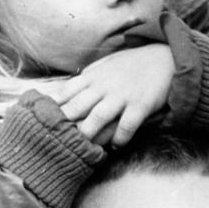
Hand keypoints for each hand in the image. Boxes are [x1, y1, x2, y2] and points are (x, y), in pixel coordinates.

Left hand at [49, 44, 174, 146]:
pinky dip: (119, 139)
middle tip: (55, 140)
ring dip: (88, 135)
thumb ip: (86, 78)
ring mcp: (122, 96)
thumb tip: (65, 91)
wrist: (165, 58)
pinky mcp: (141, 105)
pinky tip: (115, 146)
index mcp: (93, 77)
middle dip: (65, 124)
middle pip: (77, 107)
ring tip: (82, 149)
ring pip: (98, 118)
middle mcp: (104, 86)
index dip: (53, 108)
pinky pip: (127, 126)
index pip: (66, 92)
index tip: (43, 121)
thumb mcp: (105, 65)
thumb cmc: (132, 64)